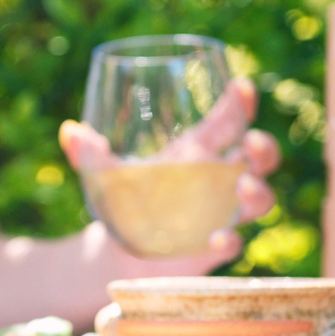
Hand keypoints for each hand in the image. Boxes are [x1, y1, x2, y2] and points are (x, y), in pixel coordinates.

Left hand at [59, 77, 279, 268]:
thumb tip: (70, 132)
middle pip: (258, 158)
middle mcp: (216, 179)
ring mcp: (219, 212)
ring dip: (259, 191)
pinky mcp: (212, 245)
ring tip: (243, 186)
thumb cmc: (117, 198)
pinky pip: (234, 242)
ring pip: (259, 199)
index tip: (243, 87)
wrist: (115, 248)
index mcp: (195, 152)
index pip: (229, 121)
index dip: (241, 102)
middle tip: (253, 141)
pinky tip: (217, 237)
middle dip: (264, 147)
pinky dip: (230, 239)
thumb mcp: (101, 171)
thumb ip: (86, 153)